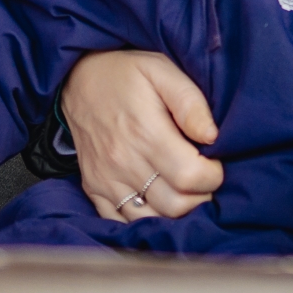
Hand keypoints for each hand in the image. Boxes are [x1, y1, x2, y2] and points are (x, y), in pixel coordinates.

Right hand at [62, 49, 223, 219]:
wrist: (77, 79)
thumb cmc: (126, 74)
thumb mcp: (161, 70)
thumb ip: (190, 103)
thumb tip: (212, 136)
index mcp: (146, 133)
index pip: (191, 176)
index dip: (213, 176)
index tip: (215, 163)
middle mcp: (124, 162)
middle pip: (175, 205)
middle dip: (200, 196)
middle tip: (203, 178)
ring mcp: (106, 179)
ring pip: (151, 219)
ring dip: (176, 211)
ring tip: (183, 189)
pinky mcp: (94, 188)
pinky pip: (121, 222)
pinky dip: (145, 220)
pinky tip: (157, 202)